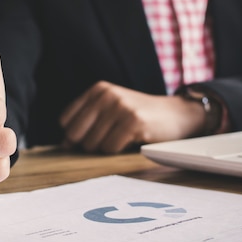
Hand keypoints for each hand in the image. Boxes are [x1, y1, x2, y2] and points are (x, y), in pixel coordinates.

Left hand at [59, 81, 205, 152]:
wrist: (176, 115)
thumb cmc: (139, 117)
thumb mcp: (110, 111)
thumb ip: (86, 123)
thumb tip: (64, 145)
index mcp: (97, 90)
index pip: (65, 121)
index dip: (75, 135)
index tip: (92, 136)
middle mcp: (107, 94)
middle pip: (76, 134)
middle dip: (88, 144)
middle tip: (109, 139)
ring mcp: (120, 106)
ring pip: (93, 144)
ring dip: (106, 148)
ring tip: (122, 137)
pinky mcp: (133, 121)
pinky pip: (110, 148)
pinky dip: (119, 151)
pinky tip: (132, 140)